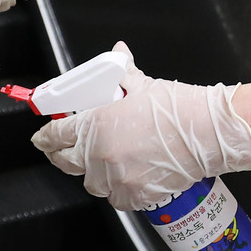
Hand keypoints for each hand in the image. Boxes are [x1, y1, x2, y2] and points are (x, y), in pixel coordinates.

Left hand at [31, 45, 250, 210]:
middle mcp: (101, 155)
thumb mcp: (143, 84)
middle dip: (62, 155)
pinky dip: (118, 190)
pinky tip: (127, 178)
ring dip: (94, 173)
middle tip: (65, 151)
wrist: (208, 133)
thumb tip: (118, 52)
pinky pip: (116, 198)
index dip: (45, 137)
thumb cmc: (178, 108)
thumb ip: (122, 72)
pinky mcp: (135, 195)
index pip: (56, 135)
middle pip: (66, 162)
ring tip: (105, 163)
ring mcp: (117, 179)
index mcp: (96, 124)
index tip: (42, 139)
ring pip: (91, 183)